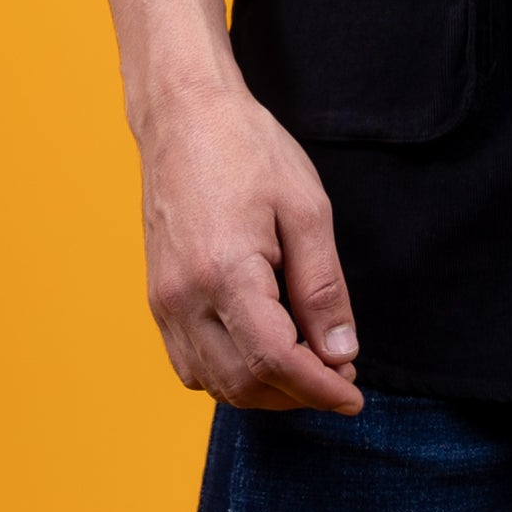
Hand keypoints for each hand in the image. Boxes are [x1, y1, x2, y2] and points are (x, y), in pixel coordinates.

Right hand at [138, 74, 363, 411]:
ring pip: (213, 383)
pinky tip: (261, 351)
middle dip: (296, 394)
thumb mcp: (305, 208)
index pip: (276, 361)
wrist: (184, 114)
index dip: (320, 389)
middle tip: (339, 376)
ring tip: (307, 367)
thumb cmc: (247, 149)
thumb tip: (340, 354)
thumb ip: (322, 287)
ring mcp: (164, 302)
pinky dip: (229, 373)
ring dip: (263, 390)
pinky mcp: (157, 298)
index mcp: (225, 274)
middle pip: (243, 384)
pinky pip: (190, 362)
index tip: (354, 397)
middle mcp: (184, 299)